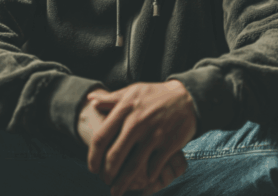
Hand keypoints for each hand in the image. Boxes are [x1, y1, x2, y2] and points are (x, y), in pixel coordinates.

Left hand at [86, 80, 197, 195]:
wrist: (187, 97)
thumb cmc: (155, 95)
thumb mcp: (132, 91)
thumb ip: (111, 98)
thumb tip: (90, 100)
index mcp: (125, 109)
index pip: (101, 137)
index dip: (93, 157)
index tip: (92, 168)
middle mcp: (137, 123)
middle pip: (114, 156)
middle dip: (107, 174)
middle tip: (105, 181)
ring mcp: (153, 135)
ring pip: (133, 166)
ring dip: (123, 182)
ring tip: (117, 191)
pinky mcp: (168, 144)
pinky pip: (154, 167)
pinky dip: (147, 177)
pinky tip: (143, 181)